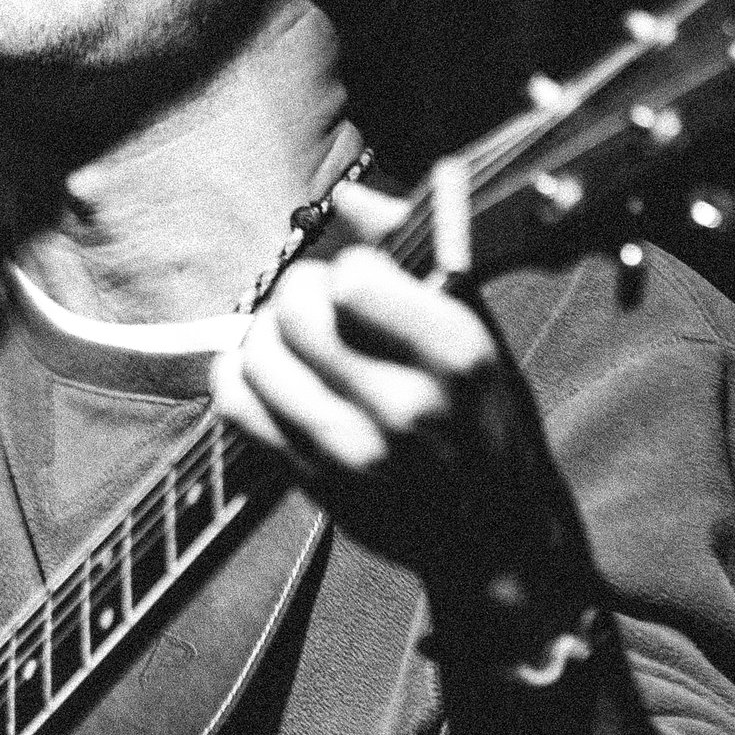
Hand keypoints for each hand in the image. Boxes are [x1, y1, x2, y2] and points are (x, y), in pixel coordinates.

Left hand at [212, 179, 514, 573]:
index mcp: (456, 356)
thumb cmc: (491, 424)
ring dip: (265, 335)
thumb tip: (351, 196)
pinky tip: (262, 372)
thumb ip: (419, 261)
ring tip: (293, 342)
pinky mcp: (314, 482)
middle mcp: (404, 405)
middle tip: (318, 304)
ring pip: (258, 356)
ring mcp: (354, 451)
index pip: (354, 278)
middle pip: (297, 312)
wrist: (497, 538)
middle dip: (300, 293)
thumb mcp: (481, 336)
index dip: (351, 268)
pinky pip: (237, 408)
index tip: (364, 282)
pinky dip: (237, 375)